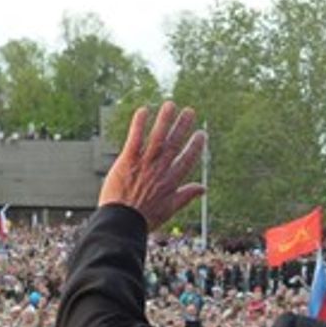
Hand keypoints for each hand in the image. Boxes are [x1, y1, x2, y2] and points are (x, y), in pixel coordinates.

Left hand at [97, 103, 206, 232]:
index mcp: (171, 182)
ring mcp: (144, 163)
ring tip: (170, 105)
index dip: (195, 146)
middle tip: (189, 111)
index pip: (187, 159)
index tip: (201, 134)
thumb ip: (186, 195)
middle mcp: (160, 169)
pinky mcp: (128, 160)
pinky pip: (135, 138)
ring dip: (164, 120)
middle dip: (182, 126)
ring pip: (157, 137)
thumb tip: (203, 189)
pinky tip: (144, 110)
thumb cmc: (144, 218)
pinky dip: (140, 124)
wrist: (122, 222)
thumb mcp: (170, 209)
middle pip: (174, 144)